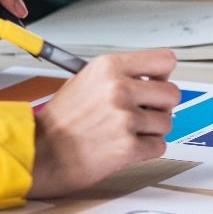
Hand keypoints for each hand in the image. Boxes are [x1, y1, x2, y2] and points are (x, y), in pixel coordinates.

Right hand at [28, 49, 178, 197]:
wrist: (40, 153)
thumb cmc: (60, 121)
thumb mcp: (86, 81)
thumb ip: (120, 76)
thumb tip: (153, 79)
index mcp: (109, 67)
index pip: (165, 60)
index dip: (162, 75)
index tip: (155, 84)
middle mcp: (119, 89)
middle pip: (172, 93)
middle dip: (160, 106)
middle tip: (142, 113)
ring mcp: (125, 119)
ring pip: (167, 122)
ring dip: (152, 130)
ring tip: (127, 132)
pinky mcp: (129, 147)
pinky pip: (159, 146)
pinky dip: (146, 150)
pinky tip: (125, 146)